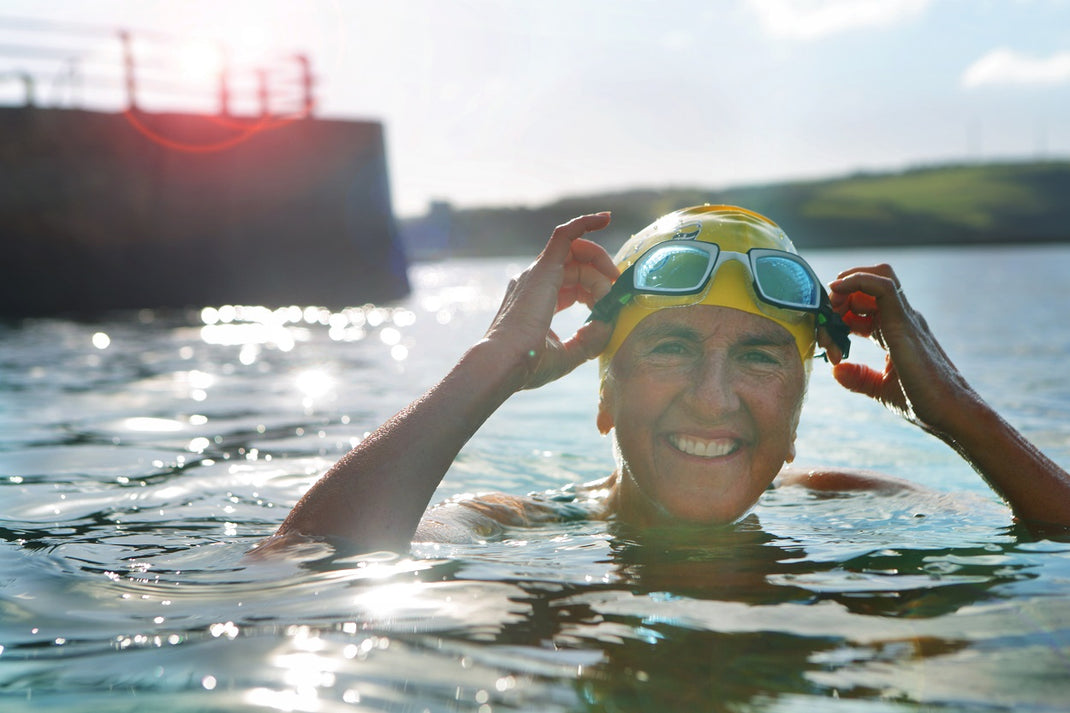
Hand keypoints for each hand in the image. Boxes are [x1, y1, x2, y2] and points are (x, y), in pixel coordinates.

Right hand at [484, 212, 617, 390]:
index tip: (610, 306)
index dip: (595, 292)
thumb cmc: (528, 364)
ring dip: (600, 265)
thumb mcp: (566, 355)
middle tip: (617, 293)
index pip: (573, 285)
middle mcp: (534, 281)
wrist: (505, 362)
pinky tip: (604, 218)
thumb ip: (587, 341)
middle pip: (577, 268)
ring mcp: (537, 273)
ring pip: (577, 254)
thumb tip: (607, 324)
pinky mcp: (544, 268)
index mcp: (536, 300)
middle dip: (601, 279)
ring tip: (614, 283)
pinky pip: (565, 235)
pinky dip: (585, 223)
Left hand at [827, 264, 974, 432]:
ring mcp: (906, 318)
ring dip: (847, 285)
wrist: (950, 413)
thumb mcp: (881, 388)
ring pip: (877, 276)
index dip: (839, 311)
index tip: (825, 331)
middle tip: (824, 320)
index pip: (864, 304)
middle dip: (839, 296)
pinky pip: (882, 286)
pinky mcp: (904, 324)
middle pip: (868, 286)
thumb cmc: (922, 402)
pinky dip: (857, 281)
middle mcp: (902, 318)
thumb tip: (836, 369)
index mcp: (895, 330)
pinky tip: (838, 292)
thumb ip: (860, 378)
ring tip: (831, 308)